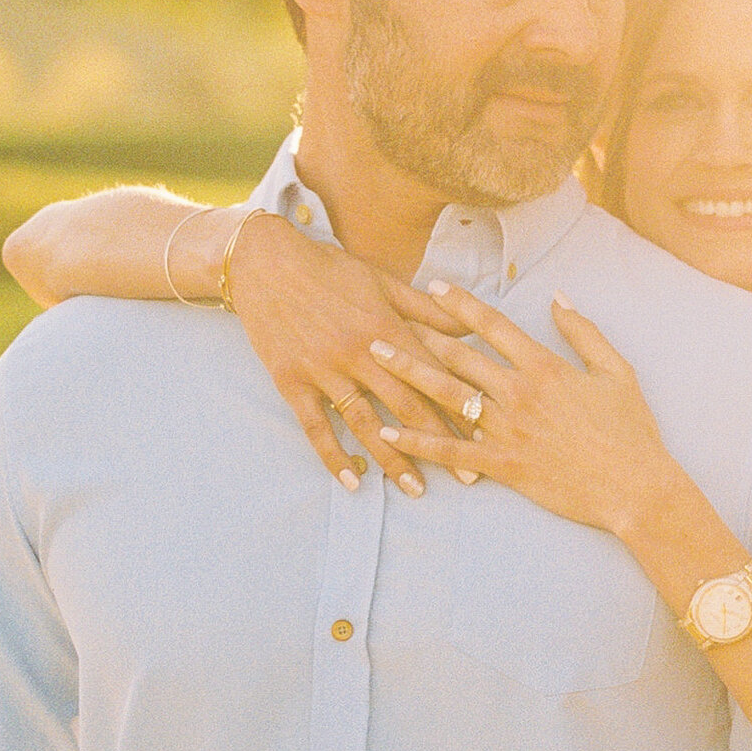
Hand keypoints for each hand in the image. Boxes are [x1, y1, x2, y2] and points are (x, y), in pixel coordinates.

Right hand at [224, 217, 482, 493]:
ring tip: (417, 488)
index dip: (461, 405)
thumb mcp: (382, 281)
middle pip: (407, 406)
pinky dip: (333, 456)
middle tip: (469, 476)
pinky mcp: (292, 381)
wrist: (265, 262)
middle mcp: (358, 353)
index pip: (433, 375)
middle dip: (441, 443)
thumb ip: (426, 310)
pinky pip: (315, 426)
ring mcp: (324, 370)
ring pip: (366, 423)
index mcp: (386, 327)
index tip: (486, 433)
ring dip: (393, 459)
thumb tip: (470, 325)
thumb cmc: (329, 269)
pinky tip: (351, 482)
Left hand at [389, 288, 676, 537]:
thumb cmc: (631, 430)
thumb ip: (584, 332)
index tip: (433, 288)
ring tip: (374, 356)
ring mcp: (507, 429)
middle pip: (458, 356)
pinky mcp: (503, 464)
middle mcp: (518, 393)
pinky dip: (417, 440)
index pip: (493, 326)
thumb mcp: (617, 371)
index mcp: (544, 367)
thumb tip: (557, 297)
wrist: (636, 486)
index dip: (460, 304)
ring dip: (407, 373)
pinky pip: (451, 450)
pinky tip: (387, 430)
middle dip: (417, 334)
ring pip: (447, 396)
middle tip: (382, 318)